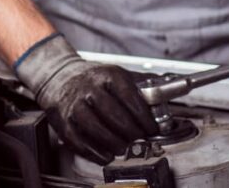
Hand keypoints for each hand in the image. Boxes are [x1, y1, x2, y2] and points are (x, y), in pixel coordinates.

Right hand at [14, 34, 157, 164]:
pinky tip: (105, 155)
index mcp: (108, 75)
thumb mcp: (117, 74)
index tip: (151, 127)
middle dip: (129, 130)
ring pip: (94, 126)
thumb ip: (142, 82)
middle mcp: (90, 88)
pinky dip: (93, 151)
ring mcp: (75, 104)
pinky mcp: (63, 120)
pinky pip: (77, 139)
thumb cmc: (92, 79)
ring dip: (112, 141)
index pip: (129, 96)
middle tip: (139, 139)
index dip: (143, 116)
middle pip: (112, 112)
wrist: (59, 76)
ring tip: (123, 148)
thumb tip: (169, 83)